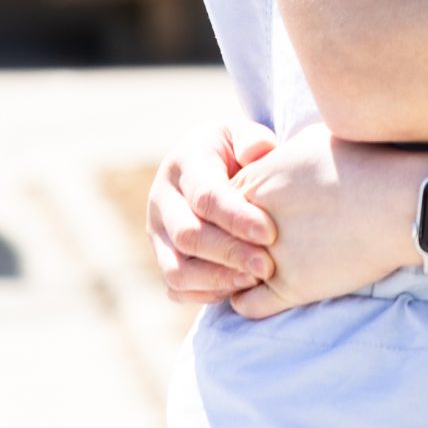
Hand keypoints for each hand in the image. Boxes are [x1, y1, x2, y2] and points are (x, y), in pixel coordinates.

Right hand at [148, 119, 279, 304]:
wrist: (205, 162)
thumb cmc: (233, 148)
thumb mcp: (240, 133)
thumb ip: (252, 139)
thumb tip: (257, 152)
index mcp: (183, 164)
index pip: (205, 196)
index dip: (237, 218)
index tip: (270, 233)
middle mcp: (162, 200)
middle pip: (188, 236)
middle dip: (229, 254)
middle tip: (266, 266)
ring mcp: (157, 232)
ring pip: (176, 269)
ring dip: (217, 280)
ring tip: (255, 281)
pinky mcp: (162, 257)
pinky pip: (176, 287)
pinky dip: (205, 294)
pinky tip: (239, 289)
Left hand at [229, 126, 427, 319]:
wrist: (399, 201)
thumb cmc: (365, 164)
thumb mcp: (311, 143)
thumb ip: (279, 155)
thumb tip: (272, 155)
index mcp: (255, 182)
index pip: (216, 204)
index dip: (228, 214)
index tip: (244, 220)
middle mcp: (251, 220)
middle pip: (214, 239)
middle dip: (221, 246)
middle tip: (236, 251)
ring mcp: (268, 257)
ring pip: (225, 276)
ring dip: (230, 276)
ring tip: (245, 274)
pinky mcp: (289, 288)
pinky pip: (245, 305)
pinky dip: (247, 302)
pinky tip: (260, 294)